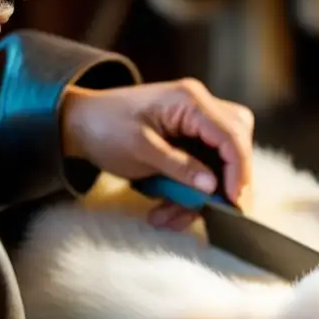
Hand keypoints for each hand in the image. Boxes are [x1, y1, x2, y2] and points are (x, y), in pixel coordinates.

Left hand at [60, 78, 254, 230]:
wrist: (79, 123)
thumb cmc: (105, 128)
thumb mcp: (140, 150)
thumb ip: (178, 166)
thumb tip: (212, 187)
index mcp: (190, 100)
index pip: (232, 136)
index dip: (238, 171)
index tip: (233, 202)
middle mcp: (199, 106)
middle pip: (236, 145)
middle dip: (226, 183)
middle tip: (214, 213)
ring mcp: (194, 122)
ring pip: (220, 161)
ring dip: (200, 195)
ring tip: (168, 218)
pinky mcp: (187, 139)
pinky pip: (202, 167)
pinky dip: (187, 193)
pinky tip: (165, 212)